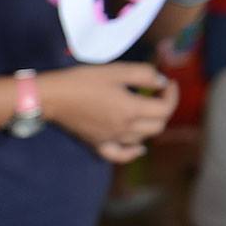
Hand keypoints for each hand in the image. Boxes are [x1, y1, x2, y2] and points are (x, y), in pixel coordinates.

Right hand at [39, 63, 178, 162]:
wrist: (53, 97)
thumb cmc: (83, 81)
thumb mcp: (116, 70)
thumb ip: (144, 75)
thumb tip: (161, 82)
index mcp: (131, 109)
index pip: (165, 109)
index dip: (172, 95)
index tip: (167, 83)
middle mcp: (124, 129)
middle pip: (158, 126)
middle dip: (164, 109)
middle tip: (157, 94)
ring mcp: (111, 139)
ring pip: (142, 139)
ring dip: (150, 125)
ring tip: (145, 111)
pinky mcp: (98, 144)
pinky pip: (120, 155)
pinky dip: (133, 153)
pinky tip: (139, 148)